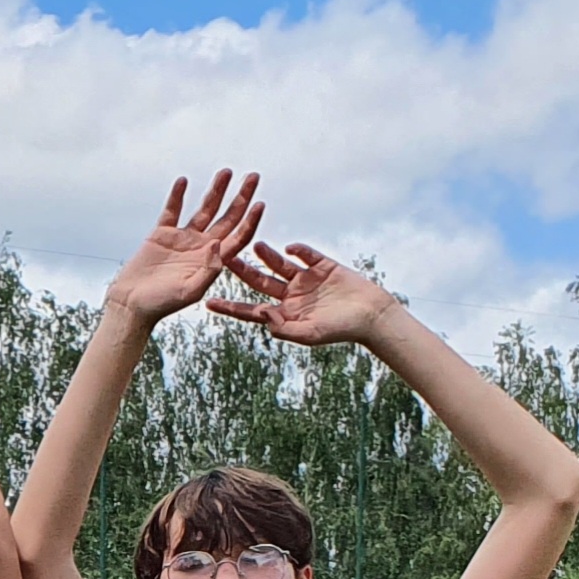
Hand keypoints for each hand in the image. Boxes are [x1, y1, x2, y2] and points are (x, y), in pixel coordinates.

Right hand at [101, 171, 263, 326]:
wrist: (131, 304)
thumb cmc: (160, 304)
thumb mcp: (188, 293)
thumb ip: (207, 271)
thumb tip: (217, 244)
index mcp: (212, 261)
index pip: (238, 237)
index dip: (250, 221)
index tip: (259, 203)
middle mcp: (201, 247)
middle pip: (228, 218)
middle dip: (241, 197)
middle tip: (253, 177)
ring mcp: (183, 239)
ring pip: (205, 209)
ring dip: (216, 190)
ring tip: (226, 171)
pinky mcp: (162, 234)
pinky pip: (172, 210)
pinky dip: (177, 196)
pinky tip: (183, 181)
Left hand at [209, 238, 395, 348]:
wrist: (370, 315)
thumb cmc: (340, 330)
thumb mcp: (310, 334)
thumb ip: (284, 328)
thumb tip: (262, 314)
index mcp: (283, 314)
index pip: (251, 310)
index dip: (230, 307)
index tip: (208, 302)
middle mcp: (290, 296)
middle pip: (259, 282)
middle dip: (242, 272)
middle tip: (224, 259)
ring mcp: (305, 279)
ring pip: (280, 265)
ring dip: (267, 255)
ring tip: (255, 245)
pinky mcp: (322, 265)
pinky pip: (307, 255)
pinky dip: (300, 250)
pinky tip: (292, 247)